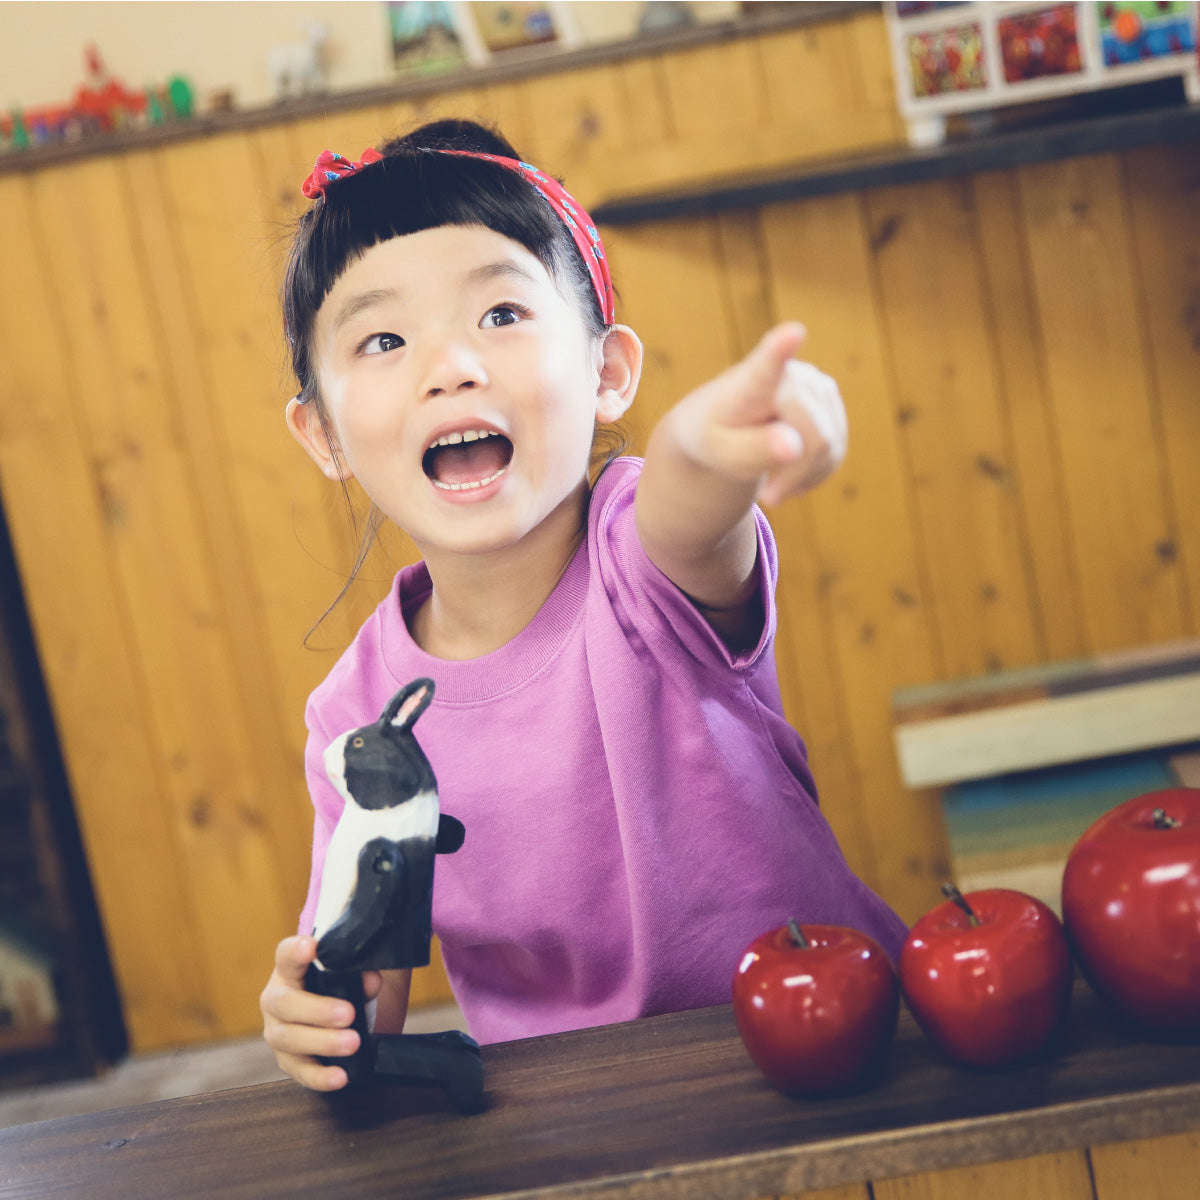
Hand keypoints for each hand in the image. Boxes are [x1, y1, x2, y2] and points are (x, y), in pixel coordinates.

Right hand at [260, 935, 381, 1091]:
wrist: (341, 1017)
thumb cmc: (343, 986)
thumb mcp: (356, 974)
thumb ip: (362, 972)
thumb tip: (371, 981)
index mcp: (290, 970)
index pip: (286, 955)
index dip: (295, 950)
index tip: (311, 947)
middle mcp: (276, 999)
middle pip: (284, 1003)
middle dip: (317, 1010)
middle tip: (348, 1013)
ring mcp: (278, 1032)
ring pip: (289, 1039)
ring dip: (322, 1042)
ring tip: (352, 1043)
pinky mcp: (289, 1062)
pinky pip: (300, 1072)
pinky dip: (320, 1076)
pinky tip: (340, 1077)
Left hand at [674, 323, 847, 507]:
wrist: (720, 426)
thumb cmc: (713, 436)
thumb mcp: (719, 453)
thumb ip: (751, 451)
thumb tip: (792, 448)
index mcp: (750, 382)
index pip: (767, 364)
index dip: (780, 350)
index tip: (792, 332)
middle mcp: (791, 374)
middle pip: (815, 437)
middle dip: (795, 475)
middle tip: (768, 499)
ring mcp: (816, 384)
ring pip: (830, 446)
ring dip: (803, 477)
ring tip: (773, 484)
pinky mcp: (830, 400)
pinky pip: (836, 450)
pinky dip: (815, 473)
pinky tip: (790, 474)